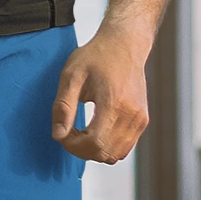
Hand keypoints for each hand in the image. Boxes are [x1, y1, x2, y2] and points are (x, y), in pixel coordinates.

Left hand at [51, 23, 150, 163]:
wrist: (124, 44)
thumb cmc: (97, 56)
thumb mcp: (71, 76)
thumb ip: (63, 107)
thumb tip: (58, 135)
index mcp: (114, 104)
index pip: (94, 144)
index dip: (73, 146)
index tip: (63, 133)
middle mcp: (132, 115)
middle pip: (105, 153)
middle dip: (82, 149)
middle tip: (69, 131)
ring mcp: (140, 120)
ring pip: (115, 155)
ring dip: (94, 150)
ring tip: (81, 131)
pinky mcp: (142, 121)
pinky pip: (124, 148)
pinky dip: (107, 146)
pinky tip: (94, 130)